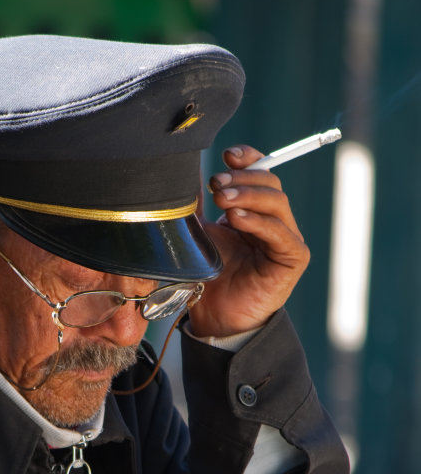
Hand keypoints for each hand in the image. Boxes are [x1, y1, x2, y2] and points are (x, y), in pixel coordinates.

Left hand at [188, 144, 309, 337]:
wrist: (215, 318)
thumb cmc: (208, 277)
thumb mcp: (199, 231)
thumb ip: (197, 202)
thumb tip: (181, 168)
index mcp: (255, 209)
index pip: (260, 172)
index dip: (248, 159)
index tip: (227, 155)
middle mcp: (274, 220)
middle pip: (270, 183)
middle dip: (242, 179)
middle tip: (216, 185)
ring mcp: (286, 238)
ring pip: (277, 202)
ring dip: (248, 196)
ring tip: (222, 200)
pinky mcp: (293, 258)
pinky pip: (281, 232)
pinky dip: (258, 222)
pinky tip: (236, 220)